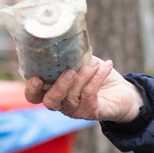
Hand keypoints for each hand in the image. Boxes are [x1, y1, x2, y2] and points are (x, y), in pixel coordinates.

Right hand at [24, 57, 142, 123]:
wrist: (122, 91)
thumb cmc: (96, 74)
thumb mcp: (81, 62)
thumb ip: (69, 56)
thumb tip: (63, 40)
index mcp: (53, 91)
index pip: (34, 97)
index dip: (31, 90)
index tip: (36, 78)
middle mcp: (61, 104)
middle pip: (50, 102)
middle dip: (58, 87)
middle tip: (70, 72)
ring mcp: (76, 110)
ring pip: (72, 97)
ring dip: (84, 77)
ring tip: (94, 63)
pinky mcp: (91, 112)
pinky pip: (90, 95)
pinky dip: (97, 78)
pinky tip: (106, 66)